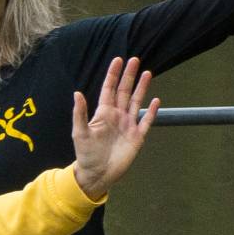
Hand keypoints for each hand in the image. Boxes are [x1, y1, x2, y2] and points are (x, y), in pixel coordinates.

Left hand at [68, 56, 158, 196]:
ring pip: (136, 102)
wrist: (97, 174)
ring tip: (147, 73)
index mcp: (103, 114)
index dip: (113, 75)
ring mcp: (128, 125)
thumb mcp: (79, 133)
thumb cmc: (86, 155)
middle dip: (129, 76)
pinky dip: (152, 111)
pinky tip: (156, 100)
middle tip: (134, 59)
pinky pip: (146, 121)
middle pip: (124, 91)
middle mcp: (117, 116)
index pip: (109, 89)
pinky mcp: (137, 137)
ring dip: (141, 88)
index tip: (118, 60)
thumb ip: (80, 113)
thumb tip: (77, 93)